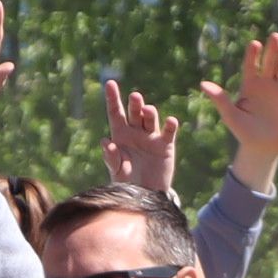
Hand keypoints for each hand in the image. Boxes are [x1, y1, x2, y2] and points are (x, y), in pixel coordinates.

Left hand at [101, 76, 177, 191]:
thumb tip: (106, 142)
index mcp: (120, 134)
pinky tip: (171, 121)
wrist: (146, 195)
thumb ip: (112, 158)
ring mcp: (151, 137)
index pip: (115, 112)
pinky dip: (170, 126)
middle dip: (135, 104)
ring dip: (149, 113)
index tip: (110, 83)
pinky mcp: (165, 145)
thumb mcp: (117, 172)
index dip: (113, 98)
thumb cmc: (128, 182)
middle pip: (134, 113)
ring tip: (147, 110)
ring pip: (150, 119)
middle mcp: (135, 132)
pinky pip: (168, 132)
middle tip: (135, 97)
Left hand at [198, 32, 277, 189]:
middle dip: (272, 50)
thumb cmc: (243, 133)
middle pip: (269, 62)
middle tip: (275, 36)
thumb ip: (219, 99)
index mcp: (249, 85)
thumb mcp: (230, 115)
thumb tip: (202, 83)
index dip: (252, 55)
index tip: (255, 43)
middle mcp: (265, 84)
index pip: (250, 65)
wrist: (263, 148)